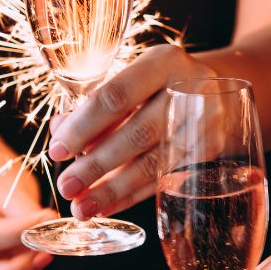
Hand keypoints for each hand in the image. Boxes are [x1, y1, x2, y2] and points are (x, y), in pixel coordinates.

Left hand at [48, 44, 216, 219]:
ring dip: (113, 189)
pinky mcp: (211, 149)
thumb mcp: (128, 82)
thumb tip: (60, 132)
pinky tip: (107, 206)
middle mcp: (190, 88)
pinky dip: (132, 195)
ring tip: (82, 207)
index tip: (57, 150)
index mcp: (163, 61)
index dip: (83, 127)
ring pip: (153, 162)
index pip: (116, 96)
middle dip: (96, 165)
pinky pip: (165, 178)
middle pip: (137, 133)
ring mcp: (205, 122)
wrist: (213, 90)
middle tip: (67, 187)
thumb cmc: (157, 86)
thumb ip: (92, 106)